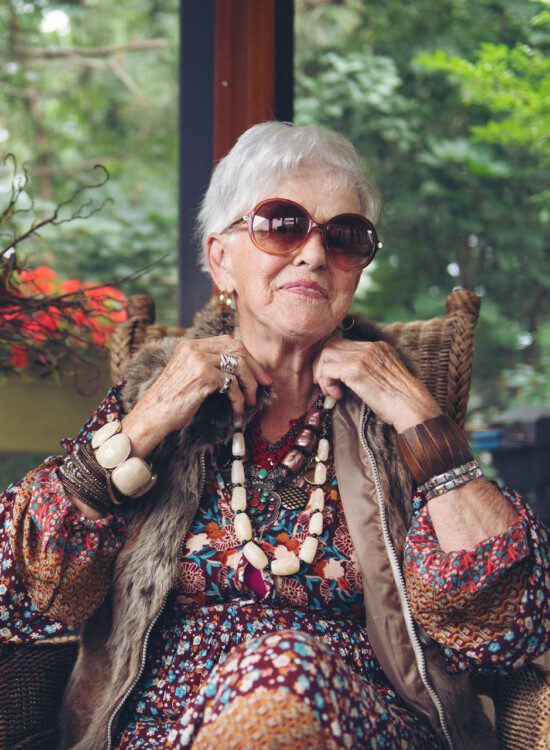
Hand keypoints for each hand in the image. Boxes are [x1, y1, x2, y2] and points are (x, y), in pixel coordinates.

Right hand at [122, 335, 271, 456]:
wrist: (152, 415)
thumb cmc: (171, 400)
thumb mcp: (187, 374)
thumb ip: (207, 365)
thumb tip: (238, 369)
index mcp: (190, 345)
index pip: (228, 341)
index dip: (248, 356)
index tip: (259, 373)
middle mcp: (194, 348)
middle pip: (237, 350)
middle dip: (255, 369)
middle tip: (264, 385)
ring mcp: (199, 361)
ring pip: (238, 366)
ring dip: (249, 386)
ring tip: (251, 401)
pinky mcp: (203, 377)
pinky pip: (232, 385)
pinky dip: (239, 400)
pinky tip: (237, 410)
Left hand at [312, 338, 441, 431]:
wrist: (412, 409)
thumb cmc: (400, 402)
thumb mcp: (385, 377)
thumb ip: (368, 370)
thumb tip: (344, 377)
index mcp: (378, 347)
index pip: (343, 343)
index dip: (332, 360)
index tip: (333, 379)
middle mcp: (370, 347)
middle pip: (330, 344)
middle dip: (322, 365)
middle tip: (327, 386)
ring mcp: (363, 356)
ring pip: (326, 353)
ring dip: (323, 374)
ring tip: (332, 392)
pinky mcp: (356, 369)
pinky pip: (327, 368)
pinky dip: (327, 382)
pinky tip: (337, 395)